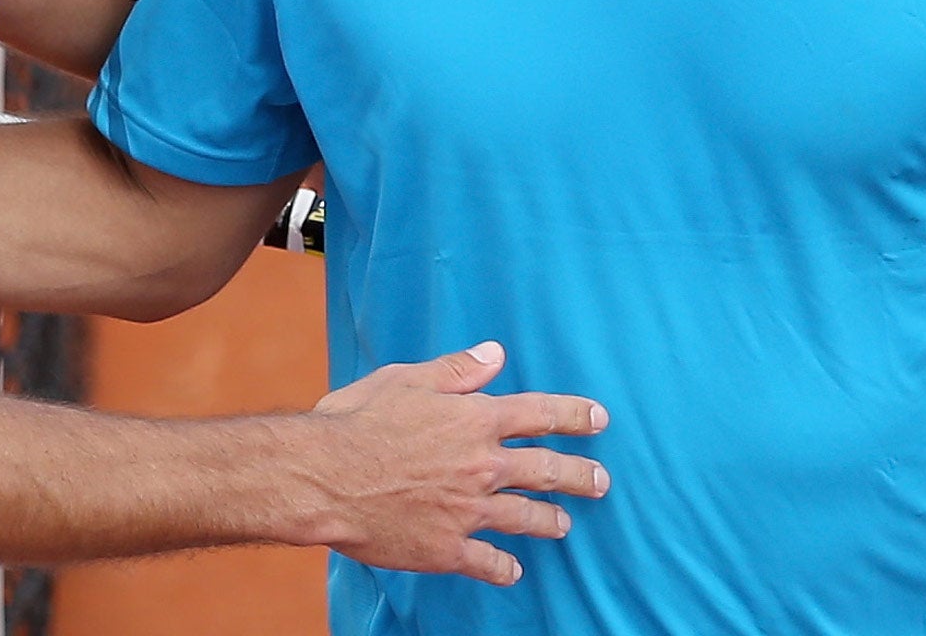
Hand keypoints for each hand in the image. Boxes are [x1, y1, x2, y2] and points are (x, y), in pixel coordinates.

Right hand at [301, 340, 608, 585]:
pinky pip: (486, 562)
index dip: (574, 415)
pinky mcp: (446, 548)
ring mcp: (467, 511)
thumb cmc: (357, 421)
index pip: (539, 414)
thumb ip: (456, 370)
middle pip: (545, 470)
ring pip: (524, 517)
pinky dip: (502, 568)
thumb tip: (495, 353)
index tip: (599, 419)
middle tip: (601, 481)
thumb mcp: (406, 379)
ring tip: (565, 525)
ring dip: (550, 520)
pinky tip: (512, 573)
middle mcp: (480, 465)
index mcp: (474, 420)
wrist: (324, 478)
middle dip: (580, 475)